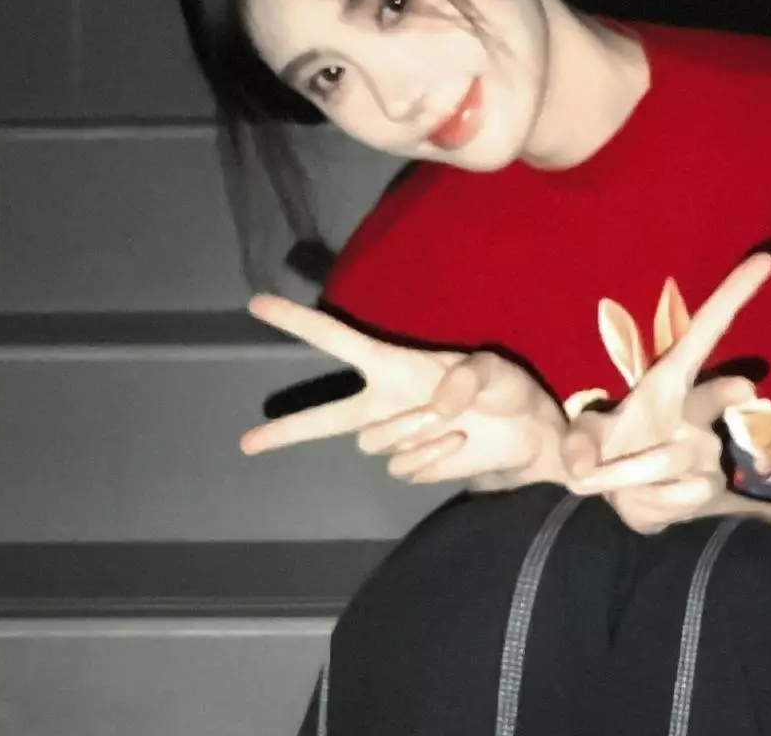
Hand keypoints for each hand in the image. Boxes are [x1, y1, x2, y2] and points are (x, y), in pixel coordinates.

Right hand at [240, 296, 567, 487]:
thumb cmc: (504, 389)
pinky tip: (457, 443)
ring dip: (414, 431)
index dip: (297, 321)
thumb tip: (435, 406)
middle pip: (324, 419)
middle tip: (246, 443)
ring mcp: (395, 436)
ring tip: (453, 422)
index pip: (335, 340)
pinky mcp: (410, 465)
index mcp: (392, 364)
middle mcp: (383, 401)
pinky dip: (433, 455)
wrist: (525, 433)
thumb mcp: (494, 369)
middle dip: (286, 432)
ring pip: (376, 442)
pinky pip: (405, 466)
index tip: (257, 303)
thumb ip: (468, 377)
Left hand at [562, 254, 770, 532]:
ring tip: (617, 481)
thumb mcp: (580, 444)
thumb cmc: (605, 452)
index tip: (764, 257)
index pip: (706, 332)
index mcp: (669, 381)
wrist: (623, 502)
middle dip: (713, 396)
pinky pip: (677, 497)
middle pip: (713, 397)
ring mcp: (708, 451)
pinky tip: (641, 502)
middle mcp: (695, 411)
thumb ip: (575, 449)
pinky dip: (646, 505)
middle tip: (742, 387)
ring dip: (632, 478)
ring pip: (676, 461)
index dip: (733, 295)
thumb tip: (581, 468)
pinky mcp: (710, 489)